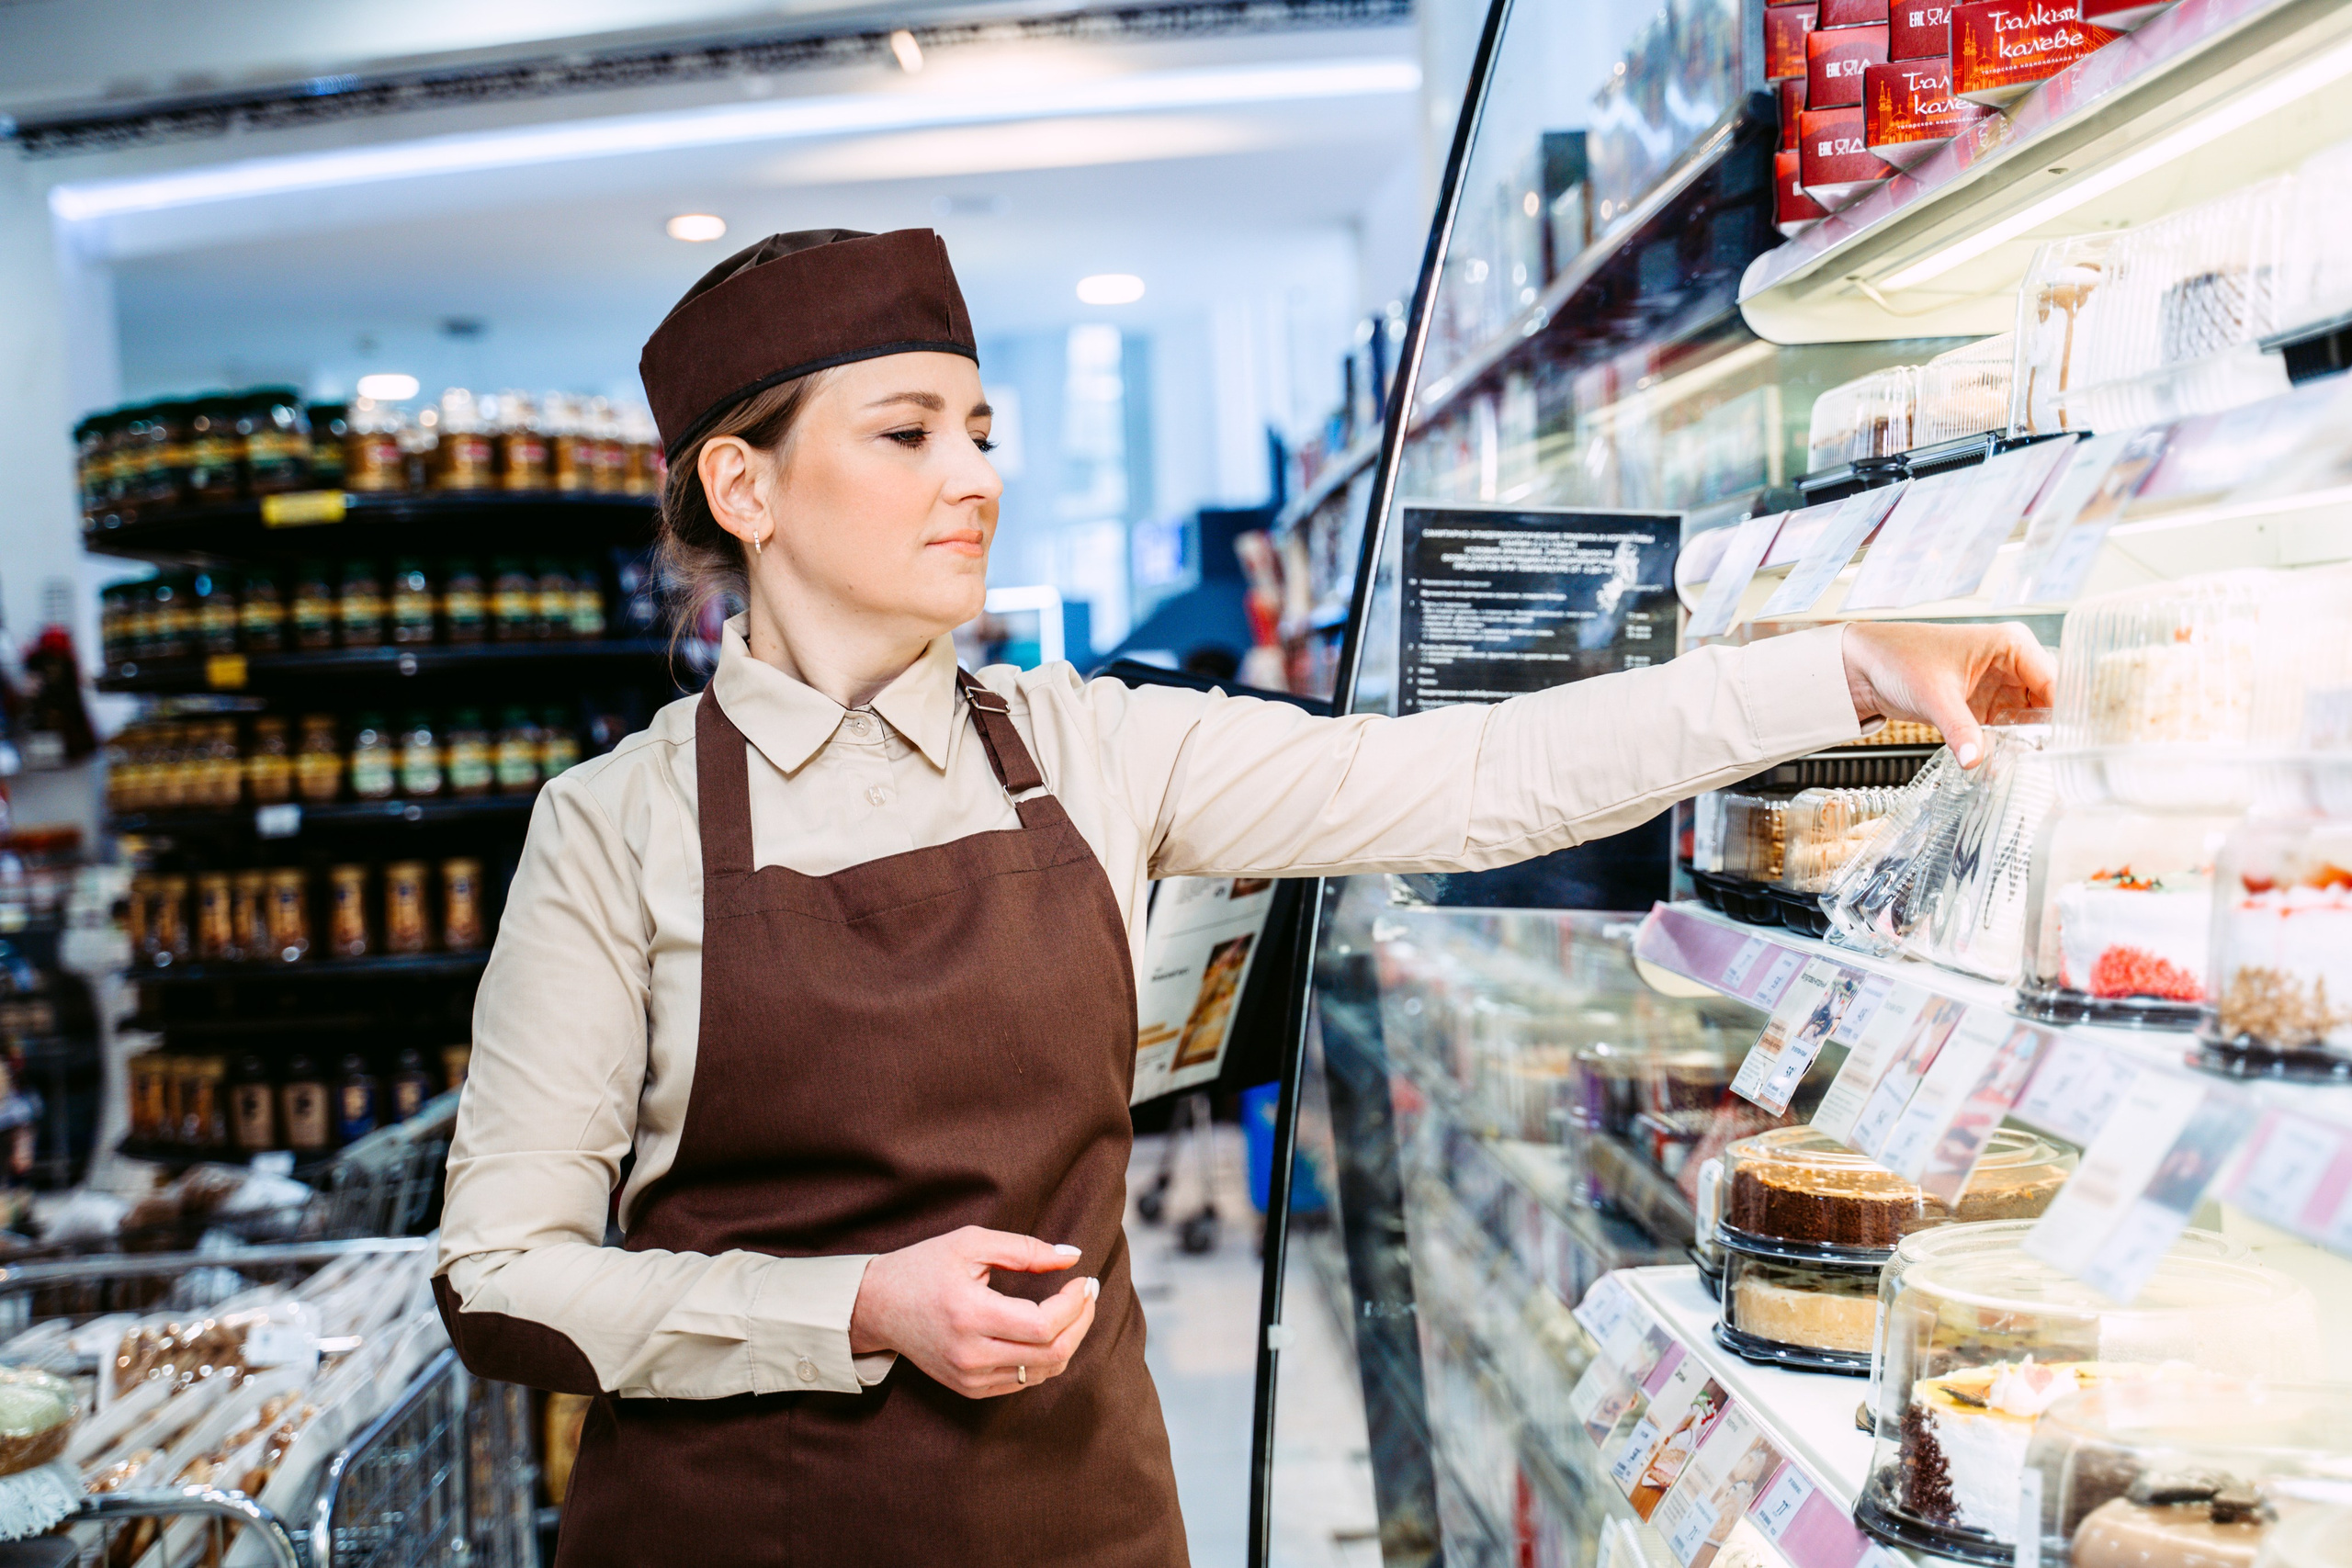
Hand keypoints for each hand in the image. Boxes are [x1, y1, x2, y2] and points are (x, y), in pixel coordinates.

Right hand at [849, 1226, 1098, 1398]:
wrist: (877, 1306)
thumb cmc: (923, 1267)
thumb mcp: (971, 1243)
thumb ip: (1025, 1249)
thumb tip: (1073, 1258)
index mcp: (970, 1314)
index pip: (1043, 1324)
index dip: (1075, 1304)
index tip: (1084, 1280)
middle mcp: (971, 1354)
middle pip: (1052, 1353)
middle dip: (1082, 1322)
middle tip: (1089, 1294)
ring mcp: (970, 1377)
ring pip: (1043, 1371)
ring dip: (1069, 1341)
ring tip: (1074, 1309)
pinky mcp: (969, 1388)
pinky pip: (1024, 1381)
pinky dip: (1046, 1358)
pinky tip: (1049, 1331)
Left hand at [1839, 621, 2053, 768]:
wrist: (1865, 667)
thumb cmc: (1899, 658)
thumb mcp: (1933, 695)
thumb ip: (1959, 728)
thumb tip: (1976, 760)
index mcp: (2012, 644)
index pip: (2055, 681)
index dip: (2065, 713)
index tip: (2068, 745)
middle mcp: (2013, 663)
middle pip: (2050, 702)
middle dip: (2050, 731)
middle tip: (2053, 762)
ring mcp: (2001, 685)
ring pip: (2032, 718)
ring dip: (2031, 741)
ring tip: (2034, 767)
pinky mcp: (1986, 705)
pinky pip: (2010, 728)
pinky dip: (2011, 744)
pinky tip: (2011, 763)